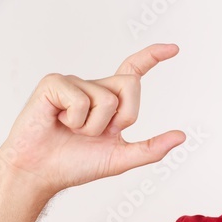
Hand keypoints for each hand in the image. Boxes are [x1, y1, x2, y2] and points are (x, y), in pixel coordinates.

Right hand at [0, 43, 184, 196]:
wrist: (40, 172)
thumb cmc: (74, 164)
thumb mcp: (119, 158)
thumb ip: (151, 148)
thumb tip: (181, 136)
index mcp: (109, 101)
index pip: (133, 71)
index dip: (153, 56)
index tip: (174, 48)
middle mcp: (93, 87)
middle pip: (131, 85)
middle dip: (121, 116)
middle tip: (94, 133)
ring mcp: (73, 83)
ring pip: (106, 98)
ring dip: (92, 126)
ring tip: (71, 131)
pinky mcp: (53, 83)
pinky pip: (81, 99)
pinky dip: (74, 119)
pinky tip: (58, 122)